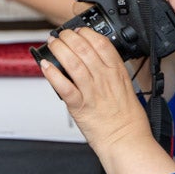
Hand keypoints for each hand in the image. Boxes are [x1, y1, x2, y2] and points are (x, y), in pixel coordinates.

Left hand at [38, 28, 150, 153]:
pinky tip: (45, 66)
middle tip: (61, 35)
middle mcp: (104, 79)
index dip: (87, 33)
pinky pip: (63, 86)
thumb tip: (99, 65)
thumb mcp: (127, 89)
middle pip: (84, 48)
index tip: (79, 31)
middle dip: (69, 37)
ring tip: (52, 44)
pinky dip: (52, 74)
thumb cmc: (129, 121)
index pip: (102, 43)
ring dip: (59, 49)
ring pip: (72, 62)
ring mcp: (91, 91)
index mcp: (118, 73)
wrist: (127, 142)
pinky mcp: (80, 106)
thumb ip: (114, 75)